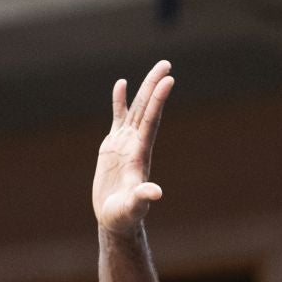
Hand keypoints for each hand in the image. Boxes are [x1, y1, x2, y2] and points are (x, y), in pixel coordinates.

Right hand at [93, 60, 172, 237]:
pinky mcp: (113, 146)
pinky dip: (119, 101)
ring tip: (156, 69)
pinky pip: (118, 118)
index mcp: (140, 154)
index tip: (168, 80)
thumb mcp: (133, 207)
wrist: (115, 218)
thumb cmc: (125, 215)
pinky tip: (121, 84)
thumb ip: (143, 197)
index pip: (151, 121)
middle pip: (146, 109)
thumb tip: (156, 193)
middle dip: (155, 86)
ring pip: (135, 109)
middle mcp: (136, 144)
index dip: (158, 101)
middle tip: (166, 63)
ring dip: (144, 89)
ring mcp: (125, 143)